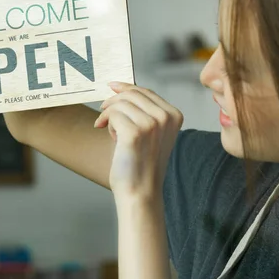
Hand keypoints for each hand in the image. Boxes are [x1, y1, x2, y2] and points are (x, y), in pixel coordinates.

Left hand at [94, 82, 183, 202]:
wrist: (140, 192)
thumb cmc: (141, 164)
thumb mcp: (151, 133)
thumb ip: (143, 111)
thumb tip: (119, 87)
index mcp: (174, 115)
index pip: (146, 91)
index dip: (126, 88)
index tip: (111, 87)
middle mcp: (166, 117)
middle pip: (132, 93)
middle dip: (114, 101)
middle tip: (103, 115)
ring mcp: (152, 124)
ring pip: (120, 103)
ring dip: (110, 115)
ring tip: (112, 133)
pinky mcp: (135, 132)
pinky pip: (112, 114)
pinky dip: (106, 123)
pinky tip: (111, 137)